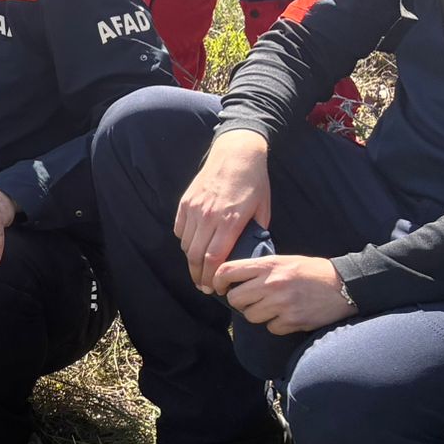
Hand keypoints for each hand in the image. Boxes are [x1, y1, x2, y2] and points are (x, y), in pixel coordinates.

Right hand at [175, 131, 271, 292]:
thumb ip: (256, 232)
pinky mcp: (185, 202)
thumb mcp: (263, 208)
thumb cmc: (254, 181)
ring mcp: (194, 209)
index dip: (212, 278)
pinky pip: (179, 229)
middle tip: (203, 286)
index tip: (214, 289)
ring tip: (199, 267)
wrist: (236, 153)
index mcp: (231, 221)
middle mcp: (209, 217)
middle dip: (198, 275)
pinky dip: (184, 241)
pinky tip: (194, 244)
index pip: (215, 258)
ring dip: (192, 259)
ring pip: (186, 244)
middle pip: (196, 256)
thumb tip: (250, 252)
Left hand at [210, 255, 353, 336]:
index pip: (227, 271)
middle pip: (234, 299)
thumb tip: (231, 280)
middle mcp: (272, 283)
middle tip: (250, 300)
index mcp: (269, 265)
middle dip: (239, 302)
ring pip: (250, 316)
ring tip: (274, 307)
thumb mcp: (285, 261)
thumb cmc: (313, 272)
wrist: (345, 285)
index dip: (217, 281)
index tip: (219, 287)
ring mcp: (282, 303)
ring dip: (258, 314)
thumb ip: (260, 269)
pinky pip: (271, 328)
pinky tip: (289, 315)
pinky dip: (277, 325)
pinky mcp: (292, 320)